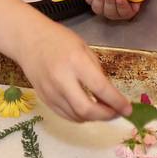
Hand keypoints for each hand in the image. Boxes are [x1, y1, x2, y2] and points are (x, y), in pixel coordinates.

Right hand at [16, 18, 131, 121]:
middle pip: (87, 110)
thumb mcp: (85, 48)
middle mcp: (62, 80)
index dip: (116, 102)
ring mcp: (51, 92)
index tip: (128, 109)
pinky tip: (88, 110)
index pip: (100, 88)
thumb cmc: (59, 40)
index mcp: (76, 62)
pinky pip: (66, 115)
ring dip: (94, 117)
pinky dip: (80, 116)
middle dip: (106, 116)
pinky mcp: (44, 99)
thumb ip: (97, 72)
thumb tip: (110, 96)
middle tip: (117, 113)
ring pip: (77, 117)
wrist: (28, 40)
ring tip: (104, 110)